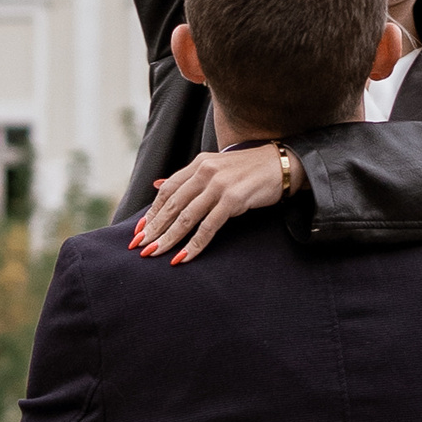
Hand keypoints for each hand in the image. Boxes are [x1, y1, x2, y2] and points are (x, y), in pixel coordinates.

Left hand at [129, 138, 301, 262]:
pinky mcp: (233, 200)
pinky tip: (185, 257)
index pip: (167, 190)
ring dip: (169, 238)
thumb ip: (188, 178)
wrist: (281, 165)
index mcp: (199, 164)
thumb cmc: (248, 169)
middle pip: (172, 205)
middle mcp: (206, 172)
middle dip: (154, 228)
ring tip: (154, 253)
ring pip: (186, 217)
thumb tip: (157, 185)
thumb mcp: (215, 167)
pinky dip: (195, 244)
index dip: (152, 211)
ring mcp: (219, 186)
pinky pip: (209, 227)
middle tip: (139, 246)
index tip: (139, 230)